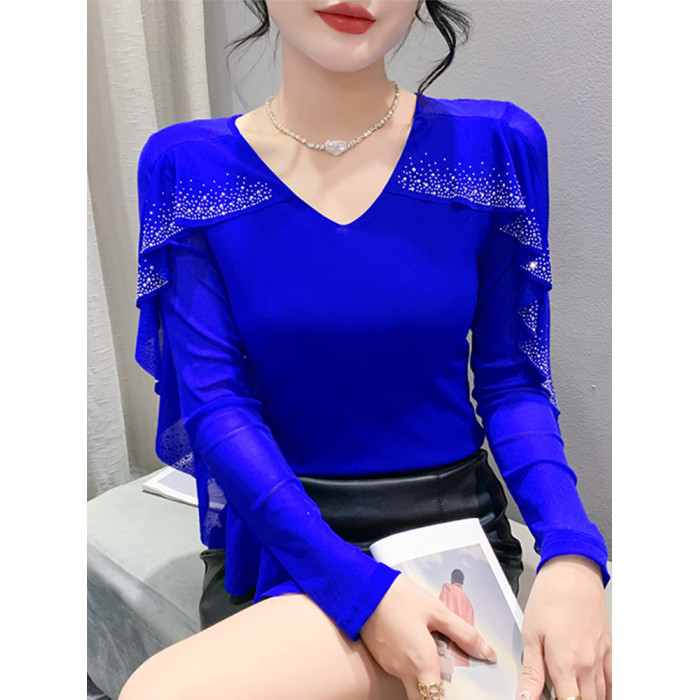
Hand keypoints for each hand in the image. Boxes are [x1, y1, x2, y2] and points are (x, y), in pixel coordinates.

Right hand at [360, 573, 496, 699]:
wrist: (363, 589)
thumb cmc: (400, 597)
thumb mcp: (436, 610)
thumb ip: (463, 633)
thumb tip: (486, 652)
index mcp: (422, 663)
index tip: (457, 694)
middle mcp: (404, 671)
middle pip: (422, 699)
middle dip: (434, 694)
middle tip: (445, 678)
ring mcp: (390, 666)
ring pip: (411, 683)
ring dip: (423, 676)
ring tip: (432, 650)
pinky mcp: (381, 657)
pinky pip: (399, 669)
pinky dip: (410, 664)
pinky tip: (414, 642)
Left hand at [516, 555, 611, 699]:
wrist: (572, 574)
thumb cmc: (549, 598)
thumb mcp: (531, 634)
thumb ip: (532, 671)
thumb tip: (525, 697)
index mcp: (565, 664)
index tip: (547, 698)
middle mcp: (587, 665)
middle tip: (559, 692)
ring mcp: (600, 658)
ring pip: (601, 695)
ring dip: (589, 699)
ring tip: (575, 692)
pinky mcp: (608, 649)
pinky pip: (614, 681)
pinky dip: (608, 692)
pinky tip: (601, 693)